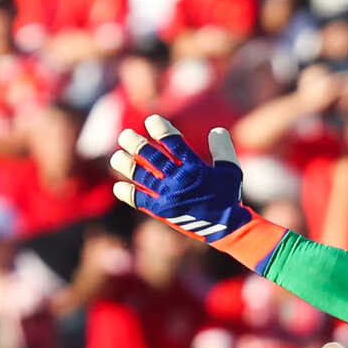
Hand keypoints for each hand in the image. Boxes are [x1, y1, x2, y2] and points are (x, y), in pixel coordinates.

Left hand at [109, 116, 286, 271]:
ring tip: (116, 157)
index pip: (173, 143)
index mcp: (194, 167)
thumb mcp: (231, 170)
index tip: (151, 120)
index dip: (160, 129)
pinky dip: (128, 193)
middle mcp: (178, 179)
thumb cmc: (228, 196)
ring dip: (126, 165)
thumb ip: (223, 149)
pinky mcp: (162, 211)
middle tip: (124, 136)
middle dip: (135, 144)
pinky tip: (119, 187)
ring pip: (141, 176)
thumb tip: (217, 130)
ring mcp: (168, 196)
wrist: (226, 228)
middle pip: (151, 157)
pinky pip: (140, 200)